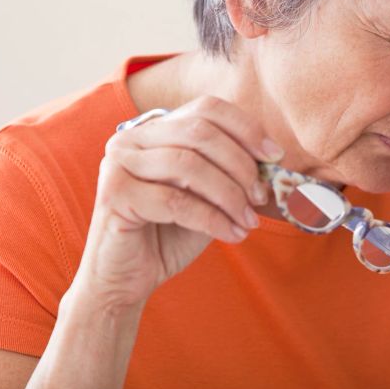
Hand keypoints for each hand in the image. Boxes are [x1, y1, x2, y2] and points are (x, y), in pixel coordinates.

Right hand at [75, 96, 283, 309]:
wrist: (126, 280)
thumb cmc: (169, 235)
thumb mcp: (208, 196)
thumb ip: (231, 172)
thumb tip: (274, 159)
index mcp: (155, 129)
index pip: (207, 108)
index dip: (246, 129)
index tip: (275, 156)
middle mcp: (131, 138)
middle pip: (200, 132)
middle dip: (240, 164)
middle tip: (261, 196)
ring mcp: (118, 163)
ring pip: (188, 165)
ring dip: (229, 194)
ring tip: (248, 221)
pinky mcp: (114, 194)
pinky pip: (175, 201)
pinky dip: (212, 219)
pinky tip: (232, 235)